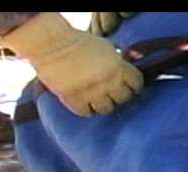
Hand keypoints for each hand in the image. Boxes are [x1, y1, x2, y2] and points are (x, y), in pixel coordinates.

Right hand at [0, 12, 143, 115]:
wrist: (50, 44)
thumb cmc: (78, 43)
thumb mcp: (106, 48)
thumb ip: (119, 62)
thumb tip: (129, 72)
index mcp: (117, 66)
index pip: (136, 84)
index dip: (134, 86)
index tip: (130, 87)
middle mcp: (108, 81)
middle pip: (123, 98)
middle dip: (119, 96)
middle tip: (112, 93)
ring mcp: (91, 92)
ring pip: (107, 109)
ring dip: (103, 104)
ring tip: (97, 99)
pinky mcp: (74, 99)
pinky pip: (86, 112)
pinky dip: (86, 109)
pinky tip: (85, 103)